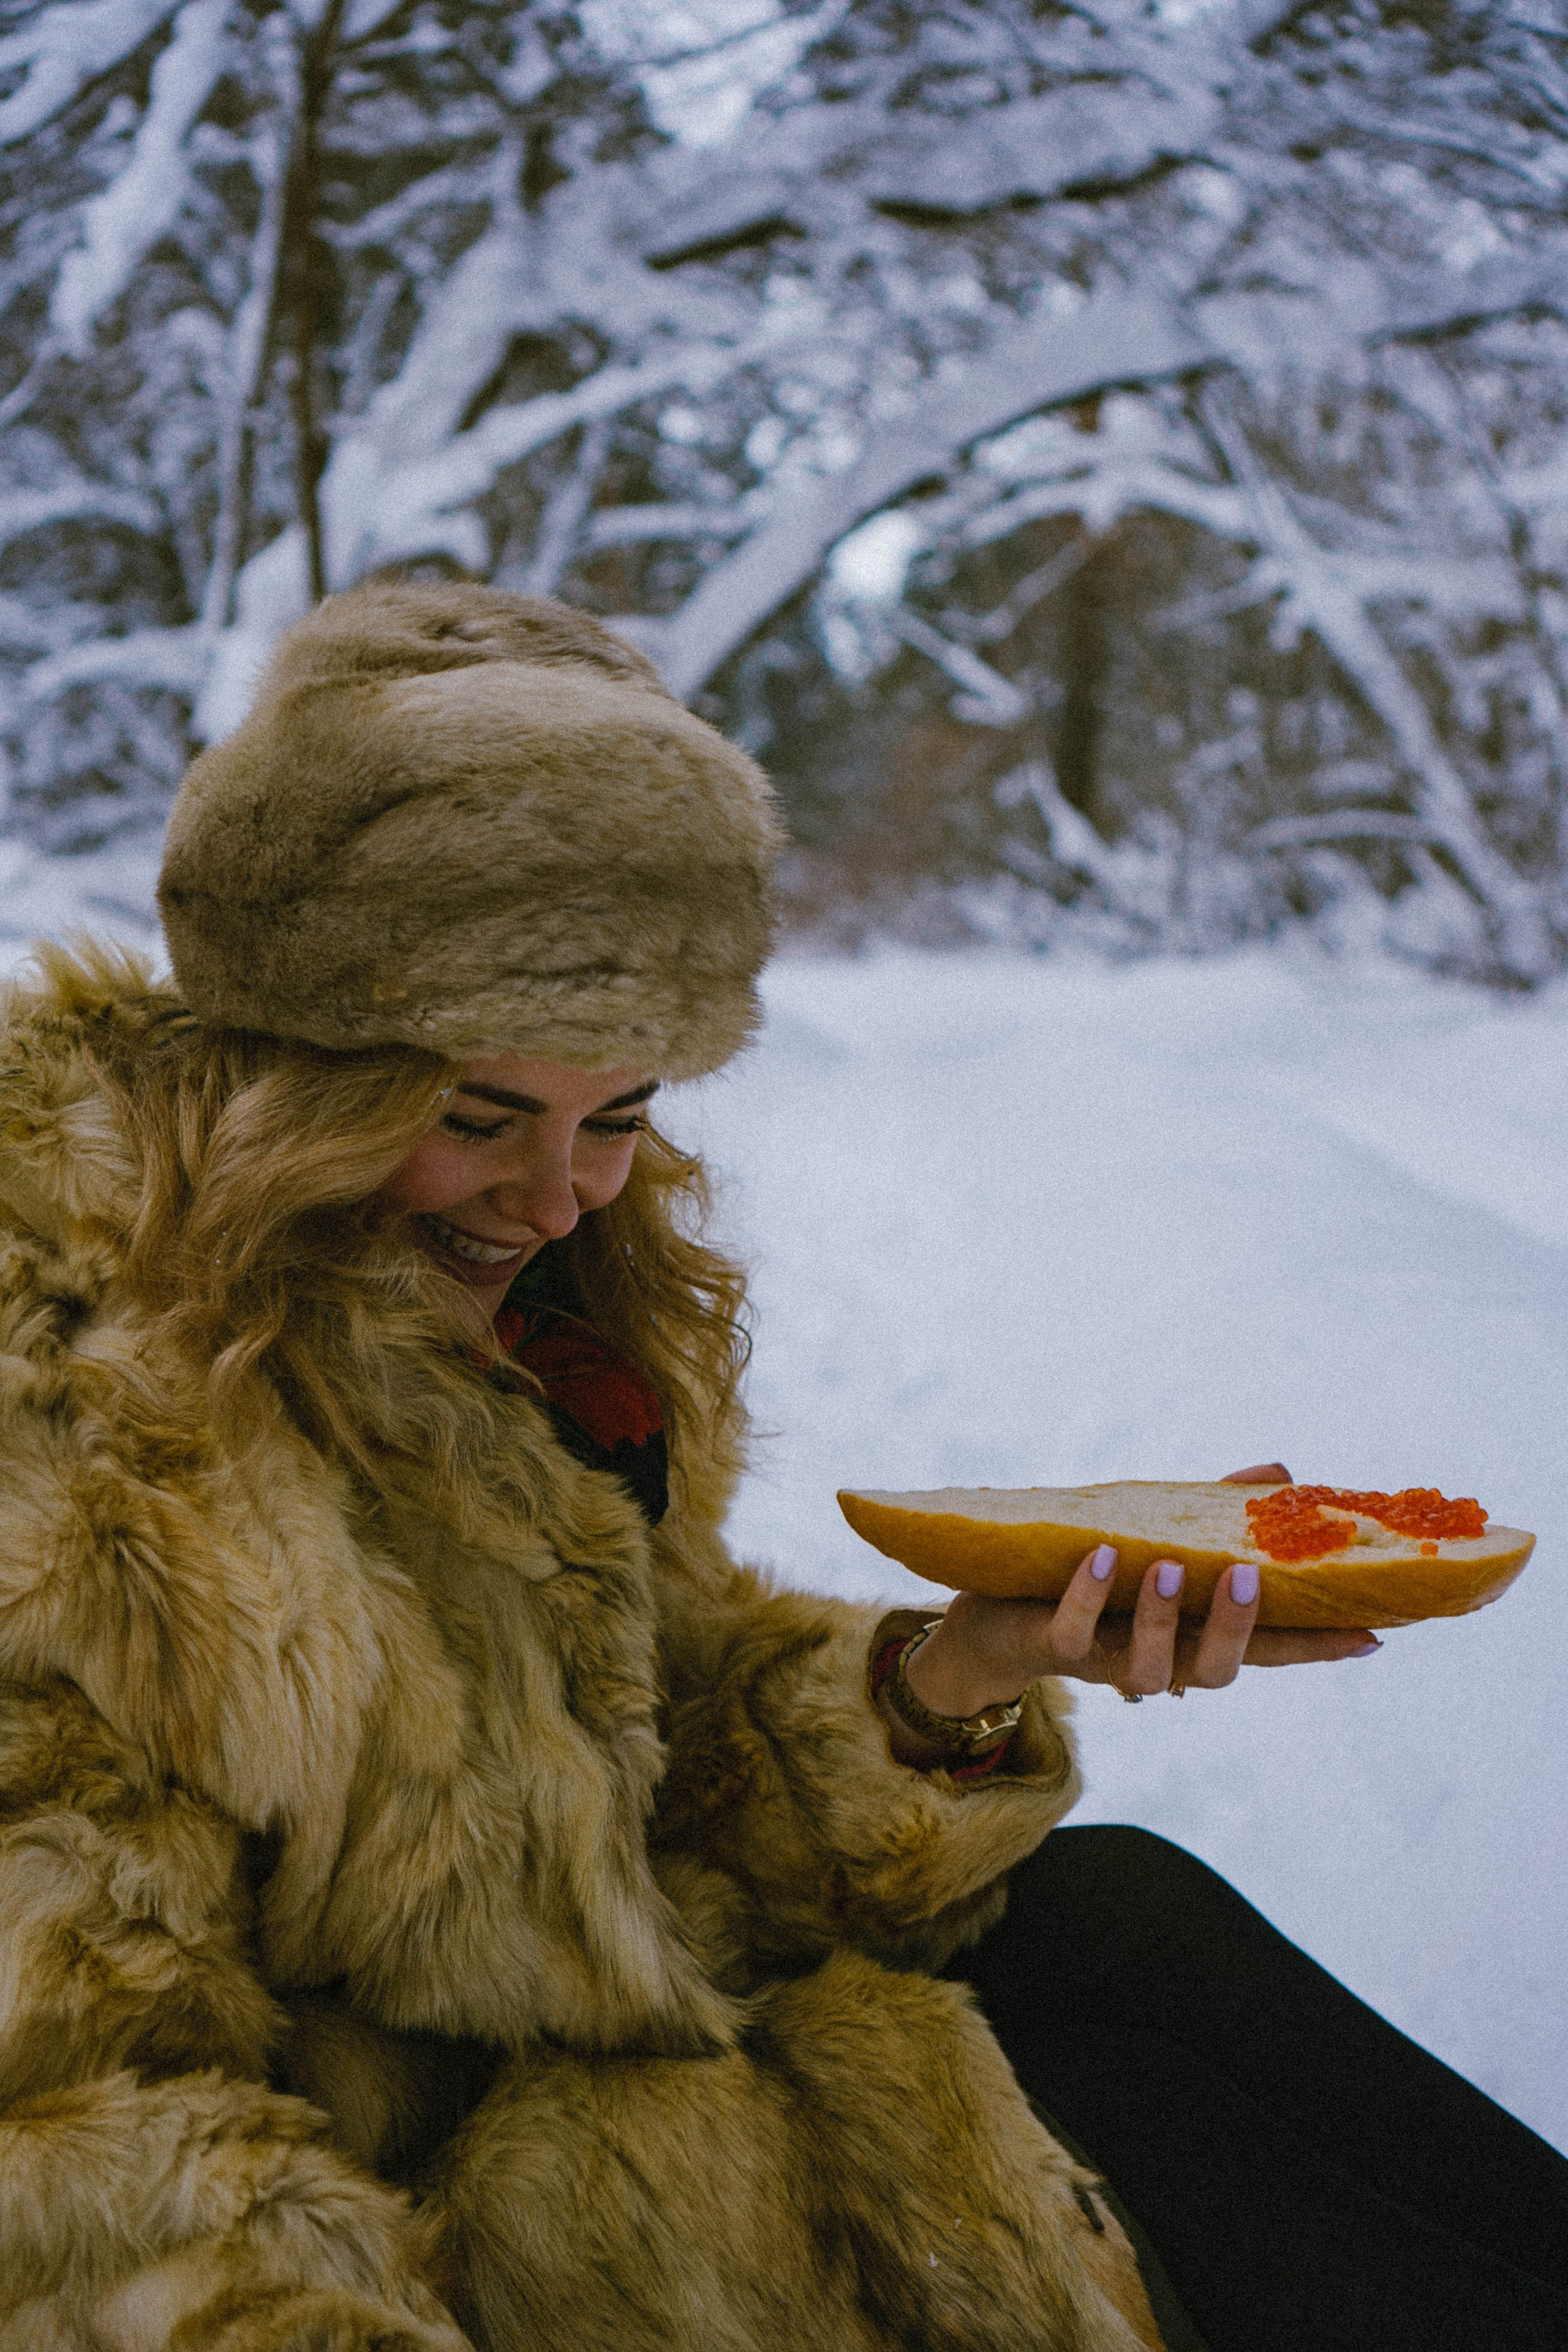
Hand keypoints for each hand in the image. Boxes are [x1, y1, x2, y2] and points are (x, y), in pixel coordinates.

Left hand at [898, 1552, 1375, 1727]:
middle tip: (1245, 1576)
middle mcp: (1158, 1658)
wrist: (991, 1615)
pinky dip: (1089, 1596)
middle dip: (1234, 1629)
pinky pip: (1073, 1633)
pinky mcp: (1051, 1649)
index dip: (1317, 1648)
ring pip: (1148, 1668)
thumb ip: (1214, 1510)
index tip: (1372, 1636)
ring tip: (1163, 1563)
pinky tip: (1101, 1555)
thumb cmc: (1089, 1573)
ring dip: (1159, 1616)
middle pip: (1215, 1671)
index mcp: (1191, 1634)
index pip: (1267, 1649)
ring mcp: (1104, 1661)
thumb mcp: (1157, 1532)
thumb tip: (1283, 1472)